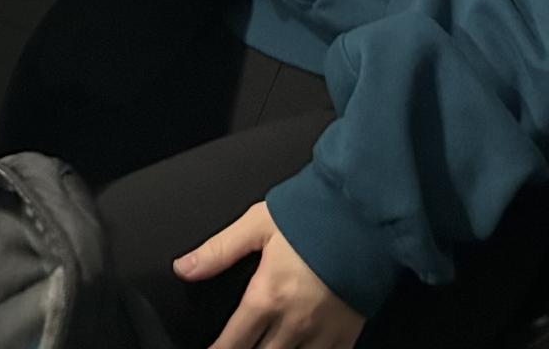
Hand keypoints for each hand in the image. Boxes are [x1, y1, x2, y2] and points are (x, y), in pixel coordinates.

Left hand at [173, 202, 364, 348]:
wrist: (365, 214)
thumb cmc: (312, 214)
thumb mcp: (258, 224)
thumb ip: (219, 250)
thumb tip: (183, 267)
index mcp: (267, 296)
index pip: (232, 342)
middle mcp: (293, 323)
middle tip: (238, 348)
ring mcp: (322, 333)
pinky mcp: (346, 334)